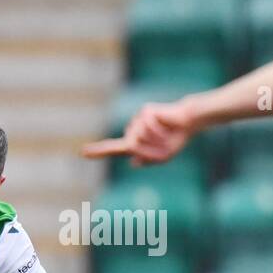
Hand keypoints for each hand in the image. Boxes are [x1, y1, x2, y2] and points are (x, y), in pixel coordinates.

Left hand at [81, 101, 196, 165]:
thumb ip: (147, 160)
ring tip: (165, 134)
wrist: (189, 122)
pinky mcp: (144, 111)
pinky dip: (158, 131)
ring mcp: (137, 120)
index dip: (99, 150)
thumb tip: (132, 161)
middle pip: (132, 147)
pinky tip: (165, 127)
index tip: (83, 152)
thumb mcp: (162, 156)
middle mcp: (132, 130)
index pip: (113, 148)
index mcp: (134, 143)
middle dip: (149, 149)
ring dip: (154, 140)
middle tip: (163, 144)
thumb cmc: (175, 139)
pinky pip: (147, 127)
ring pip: (138, 137)